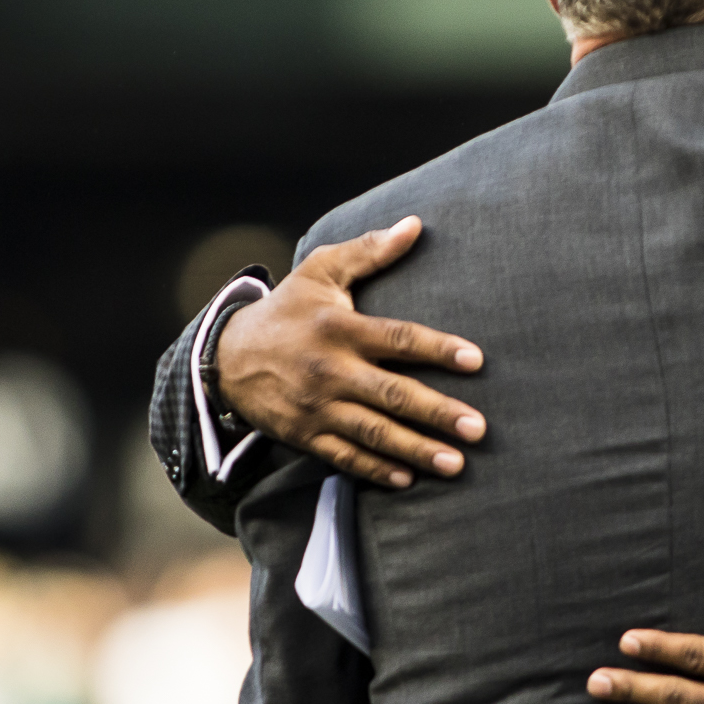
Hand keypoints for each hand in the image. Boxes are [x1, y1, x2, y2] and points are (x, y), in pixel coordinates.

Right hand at [215, 216, 485, 488]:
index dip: (437, 349)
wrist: (226, 357)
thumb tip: (415, 225)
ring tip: (456, 464)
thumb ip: (369, 251)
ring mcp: (316, 407)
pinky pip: (344, 458)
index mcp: (339, 328)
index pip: (397, 338)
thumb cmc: (287, 309)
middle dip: (437, 413)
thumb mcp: (320, 271)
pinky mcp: (304, 435)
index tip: (476, 360)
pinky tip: (408, 478)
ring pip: (373, 433)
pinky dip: (376, 470)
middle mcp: (330, 370)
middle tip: (478, 429)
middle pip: (392, 394)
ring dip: (416, 450)